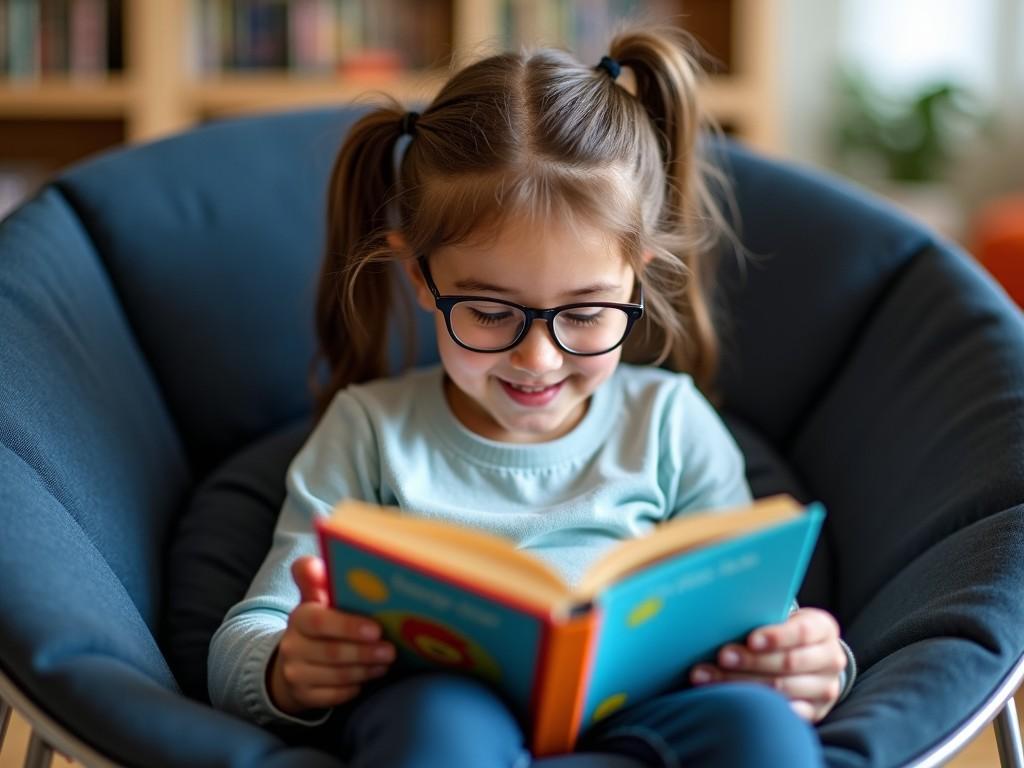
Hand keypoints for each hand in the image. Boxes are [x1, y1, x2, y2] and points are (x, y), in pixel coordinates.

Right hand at [267, 556, 394, 715]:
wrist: (295, 659)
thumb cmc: (318, 622)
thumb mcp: (316, 598)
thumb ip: (316, 579)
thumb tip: (313, 563)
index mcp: (299, 617)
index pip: (319, 621)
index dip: (348, 626)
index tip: (376, 628)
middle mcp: (292, 646)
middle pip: (331, 652)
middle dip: (364, 652)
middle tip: (391, 649)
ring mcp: (295, 673)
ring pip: (336, 676)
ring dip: (365, 669)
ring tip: (386, 661)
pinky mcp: (303, 696)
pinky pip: (334, 696)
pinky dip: (355, 687)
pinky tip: (370, 676)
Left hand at [689, 607, 846, 722]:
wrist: (810, 657)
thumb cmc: (783, 631)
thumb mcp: (783, 618)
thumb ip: (763, 615)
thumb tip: (723, 614)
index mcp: (823, 629)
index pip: (801, 632)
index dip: (775, 636)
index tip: (750, 639)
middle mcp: (831, 659)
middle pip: (789, 663)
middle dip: (751, 661)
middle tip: (721, 657)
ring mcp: (825, 689)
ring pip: (782, 689)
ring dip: (741, 683)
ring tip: (708, 676)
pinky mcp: (815, 712)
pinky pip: (785, 713)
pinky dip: (757, 707)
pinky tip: (733, 702)